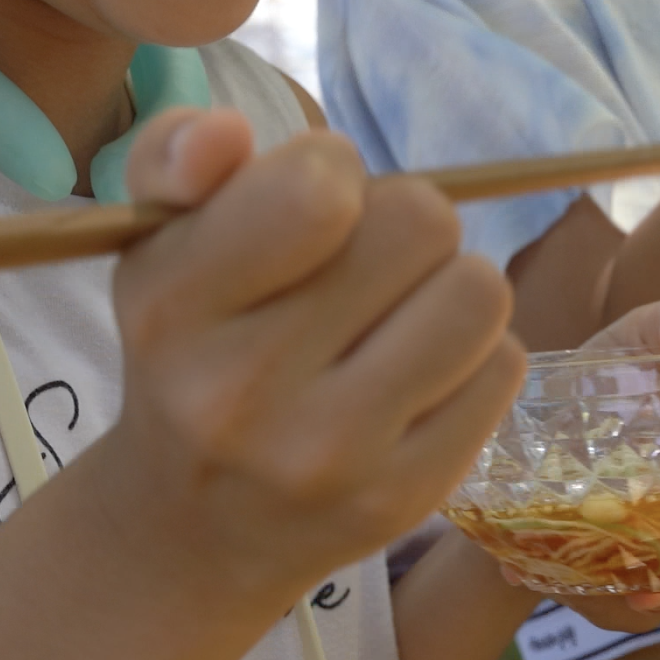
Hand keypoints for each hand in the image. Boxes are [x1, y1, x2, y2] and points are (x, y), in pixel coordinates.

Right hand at [85, 108, 525, 606]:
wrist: (192, 530)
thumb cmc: (192, 351)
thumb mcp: (156, 244)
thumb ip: (177, 157)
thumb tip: (225, 129)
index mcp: (172, 308)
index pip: (317, 190)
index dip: (335, 171)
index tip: (312, 208)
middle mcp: (241, 391)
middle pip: (422, 222)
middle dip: (404, 224)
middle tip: (365, 268)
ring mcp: (329, 456)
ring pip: (478, 293)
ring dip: (452, 285)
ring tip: (400, 317)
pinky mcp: (402, 500)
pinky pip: (503, 367)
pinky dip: (474, 357)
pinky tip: (416, 381)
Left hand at [494, 284, 659, 629]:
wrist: (533, 406)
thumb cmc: (615, 372)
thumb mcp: (647, 335)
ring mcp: (639, 557)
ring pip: (656, 602)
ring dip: (646, 603)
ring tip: (635, 591)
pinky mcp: (581, 568)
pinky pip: (582, 593)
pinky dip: (564, 587)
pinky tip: (528, 572)